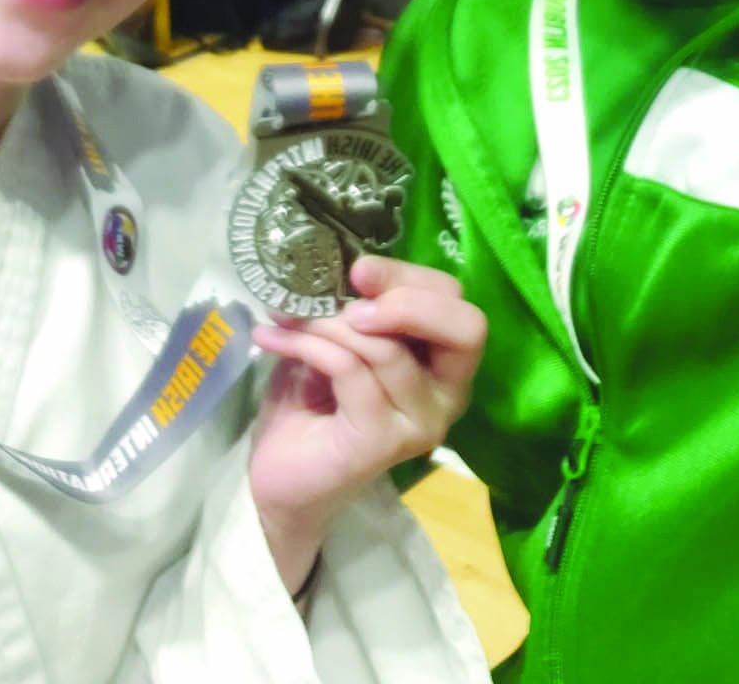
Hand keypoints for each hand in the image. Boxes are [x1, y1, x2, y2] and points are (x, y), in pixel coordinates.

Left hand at [247, 256, 485, 590]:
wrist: (277, 474)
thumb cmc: (311, 400)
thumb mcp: (337, 336)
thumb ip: (354, 305)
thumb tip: (347, 265)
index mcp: (444, 365)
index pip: (456, 303)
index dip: (410, 277)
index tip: (357, 271)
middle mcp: (448, 396)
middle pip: (465, 328)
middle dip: (404, 299)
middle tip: (349, 296)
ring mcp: (420, 424)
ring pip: (390, 349)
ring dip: (331, 323)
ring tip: (287, 317)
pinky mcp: (382, 442)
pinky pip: (352, 372)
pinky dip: (309, 345)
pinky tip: (273, 338)